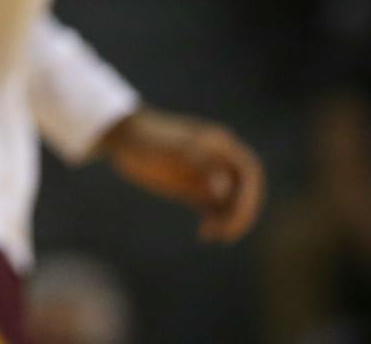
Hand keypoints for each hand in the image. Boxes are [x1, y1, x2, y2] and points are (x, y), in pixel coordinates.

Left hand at [101, 107, 264, 241]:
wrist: (120, 135)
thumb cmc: (145, 137)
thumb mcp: (170, 148)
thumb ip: (197, 164)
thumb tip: (222, 187)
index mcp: (219, 144)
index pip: (250, 173)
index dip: (250, 196)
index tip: (238, 215)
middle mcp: (218, 159)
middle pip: (245, 191)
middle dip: (242, 213)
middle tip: (226, 234)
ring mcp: (206, 174)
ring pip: (232, 202)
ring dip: (230, 220)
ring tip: (210, 235)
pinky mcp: (192, 188)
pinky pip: (214, 208)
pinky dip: (216, 222)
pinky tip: (205, 234)